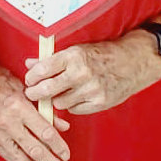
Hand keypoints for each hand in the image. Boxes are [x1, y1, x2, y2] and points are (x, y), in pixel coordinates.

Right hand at [0, 52, 69, 160]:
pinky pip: (6, 155)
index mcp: (17, 106)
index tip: (65, 153)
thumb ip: (43, 108)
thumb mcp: (23, 88)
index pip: (45, 132)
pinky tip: (28, 160)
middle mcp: (6, 122)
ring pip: (20, 157)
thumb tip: (60, 125)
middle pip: (35, 149)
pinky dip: (19, 160)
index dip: (58, 146)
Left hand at [23, 32, 160, 115]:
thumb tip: (29, 64)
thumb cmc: (101, 55)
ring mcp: (92, 89)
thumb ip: (51, 60)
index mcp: (73, 56)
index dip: (31, 77)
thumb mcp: (76, 51)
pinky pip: (75, 110)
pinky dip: (72, 105)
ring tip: (58, 93)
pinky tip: (76, 97)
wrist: (132, 62)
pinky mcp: (100, 103)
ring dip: (56, 99)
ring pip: (60, 102)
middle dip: (35, 93)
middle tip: (31, 94)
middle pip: (47, 89)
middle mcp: (82, 73)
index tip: (28, 80)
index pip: (43, 69)